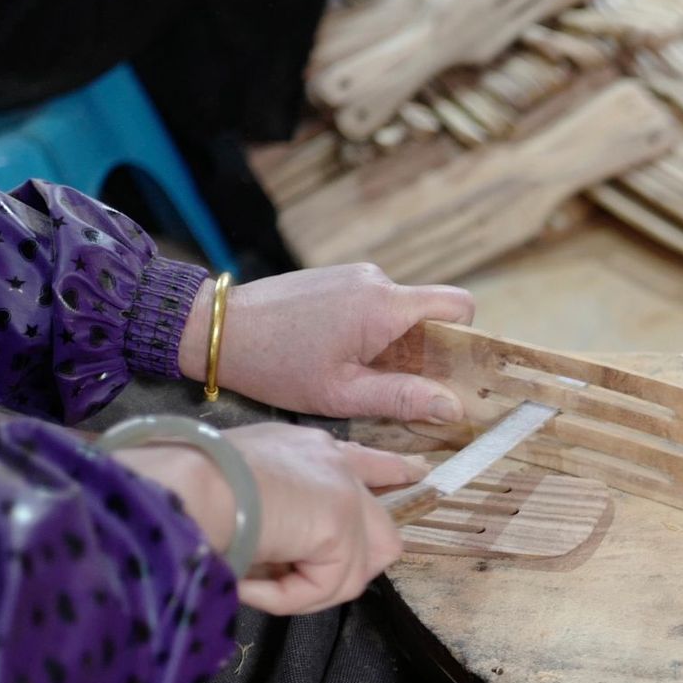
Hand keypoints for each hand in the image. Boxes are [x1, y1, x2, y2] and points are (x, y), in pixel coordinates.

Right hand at [115, 423, 425, 615]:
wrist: (181, 483)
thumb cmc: (185, 488)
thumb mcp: (235, 494)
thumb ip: (275, 515)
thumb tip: (280, 560)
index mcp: (306, 448)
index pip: (362, 462)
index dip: (388, 474)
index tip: (415, 475)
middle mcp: (332, 462)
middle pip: (382, 533)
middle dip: (346, 571)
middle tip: (305, 586)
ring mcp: (342, 490)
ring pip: (353, 572)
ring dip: (305, 591)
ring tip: (259, 584)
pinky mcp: (340, 521)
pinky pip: (326, 586)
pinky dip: (287, 598)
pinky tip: (252, 584)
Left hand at [177, 264, 472, 424]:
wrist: (216, 328)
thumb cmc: (277, 366)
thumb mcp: (344, 396)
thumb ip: (403, 398)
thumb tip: (453, 407)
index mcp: (386, 306)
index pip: (459, 306)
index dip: (466, 339)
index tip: (450, 373)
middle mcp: (376, 280)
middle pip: (429, 314)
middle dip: (424, 352)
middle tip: (397, 390)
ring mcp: (354, 275)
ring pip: (399, 312)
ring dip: (392, 345)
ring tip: (355, 375)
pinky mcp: (334, 278)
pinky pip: (373, 305)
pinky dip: (369, 332)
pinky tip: (335, 356)